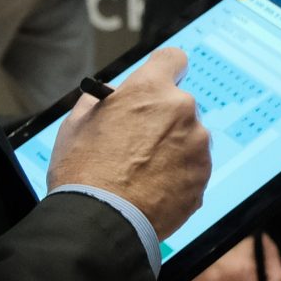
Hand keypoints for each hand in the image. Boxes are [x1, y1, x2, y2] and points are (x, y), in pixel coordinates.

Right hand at [45, 47, 211, 238]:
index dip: (163, 70)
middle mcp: (182, 110)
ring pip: (187, 136)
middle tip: (137, 142)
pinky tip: (152, 189)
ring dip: (172, 148)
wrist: (100, 222)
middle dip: (161, 119)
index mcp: (150, 90)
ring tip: (141, 173)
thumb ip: (102, 100)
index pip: (172, 58)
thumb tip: (115, 95)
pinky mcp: (203, 174)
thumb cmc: (83, 172)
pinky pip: (192, 166)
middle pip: (177, 104)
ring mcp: (197, 143)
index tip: (157, 82)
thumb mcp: (77, 123)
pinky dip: (178, 174)